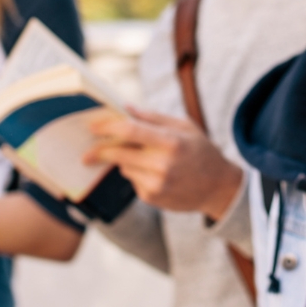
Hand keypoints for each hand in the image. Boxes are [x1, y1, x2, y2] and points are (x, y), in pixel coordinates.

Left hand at [85, 107, 242, 220]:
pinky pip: (132, 180)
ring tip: (146, 158)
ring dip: (124, 160)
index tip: (93, 126)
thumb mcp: (185, 127)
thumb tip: (126, 108)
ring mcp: (156, 183)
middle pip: (119, 153)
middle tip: (87, 151)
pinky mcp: (152, 197)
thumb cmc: (201, 151)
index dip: (107, 127)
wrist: (218, 187)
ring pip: (124, 167)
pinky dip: (135, 173)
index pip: (130, 131)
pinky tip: (155, 173)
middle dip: (100, 150)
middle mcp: (162, 164)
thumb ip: (154, 117)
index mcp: (171, 142)